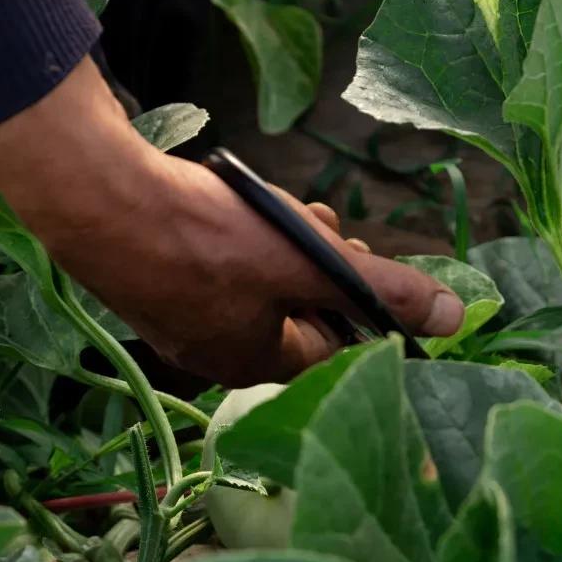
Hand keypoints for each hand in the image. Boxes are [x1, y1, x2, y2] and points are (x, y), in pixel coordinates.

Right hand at [0, 58, 464, 386]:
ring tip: (293, 209)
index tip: (365, 264)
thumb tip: (455, 320)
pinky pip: (230, 269)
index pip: (338, 348)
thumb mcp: (313, 262)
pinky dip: (253, 240)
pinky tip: (251, 207)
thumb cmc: (213, 238)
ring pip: (269, 283)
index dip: (363, 303)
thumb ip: (384, 291)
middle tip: (327, 229)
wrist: (106, 199)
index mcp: (257, 362)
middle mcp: (220, 353)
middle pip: (303, 311)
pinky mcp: (168, 283)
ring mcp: (188, 319)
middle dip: (326, 266)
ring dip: (293, 245)